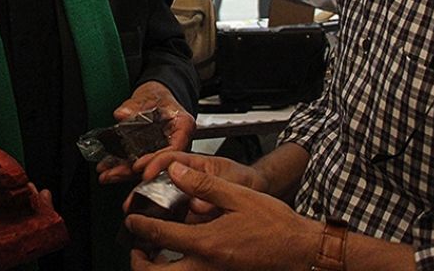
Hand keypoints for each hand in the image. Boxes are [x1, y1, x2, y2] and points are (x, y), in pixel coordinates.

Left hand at [97, 82, 196, 183]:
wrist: (155, 93)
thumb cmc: (158, 94)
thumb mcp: (148, 95)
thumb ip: (134, 105)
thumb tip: (122, 114)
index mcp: (183, 126)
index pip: (173, 149)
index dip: (155, 161)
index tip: (137, 165)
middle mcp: (176, 141)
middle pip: (157, 163)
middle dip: (133, 172)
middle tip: (115, 173)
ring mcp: (163, 149)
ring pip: (145, 166)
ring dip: (124, 172)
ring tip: (106, 174)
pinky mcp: (150, 153)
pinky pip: (138, 163)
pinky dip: (123, 167)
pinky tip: (108, 170)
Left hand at [127, 162, 321, 270]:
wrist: (302, 249)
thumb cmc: (276, 224)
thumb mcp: (239, 196)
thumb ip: (204, 185)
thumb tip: (174, 171)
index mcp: (207, 243)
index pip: (161, 236)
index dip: (140, 227)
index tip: (131, 220)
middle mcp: (207, 266)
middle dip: (141, 261)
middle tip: (136, 246)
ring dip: (158, 266)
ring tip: (153, 250)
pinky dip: (178, 266)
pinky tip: (181, 252)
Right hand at [129, 151, 263, 218]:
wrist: (258, 194)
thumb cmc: (246, 181)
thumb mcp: (232, 180)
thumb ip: (213, 189)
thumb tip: (198, 204)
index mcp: (196, 164)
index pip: (169, 158)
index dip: (154, 163)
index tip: (145, 173)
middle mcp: (188, 178)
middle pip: (157, 178)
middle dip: (140, 186)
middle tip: (130, 199)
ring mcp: (187, 195)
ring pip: (160, 197)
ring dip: (144, 202)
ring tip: (132, 211)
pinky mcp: (189, 212)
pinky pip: (171, 214)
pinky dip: (158, 220)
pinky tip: (150, 228)